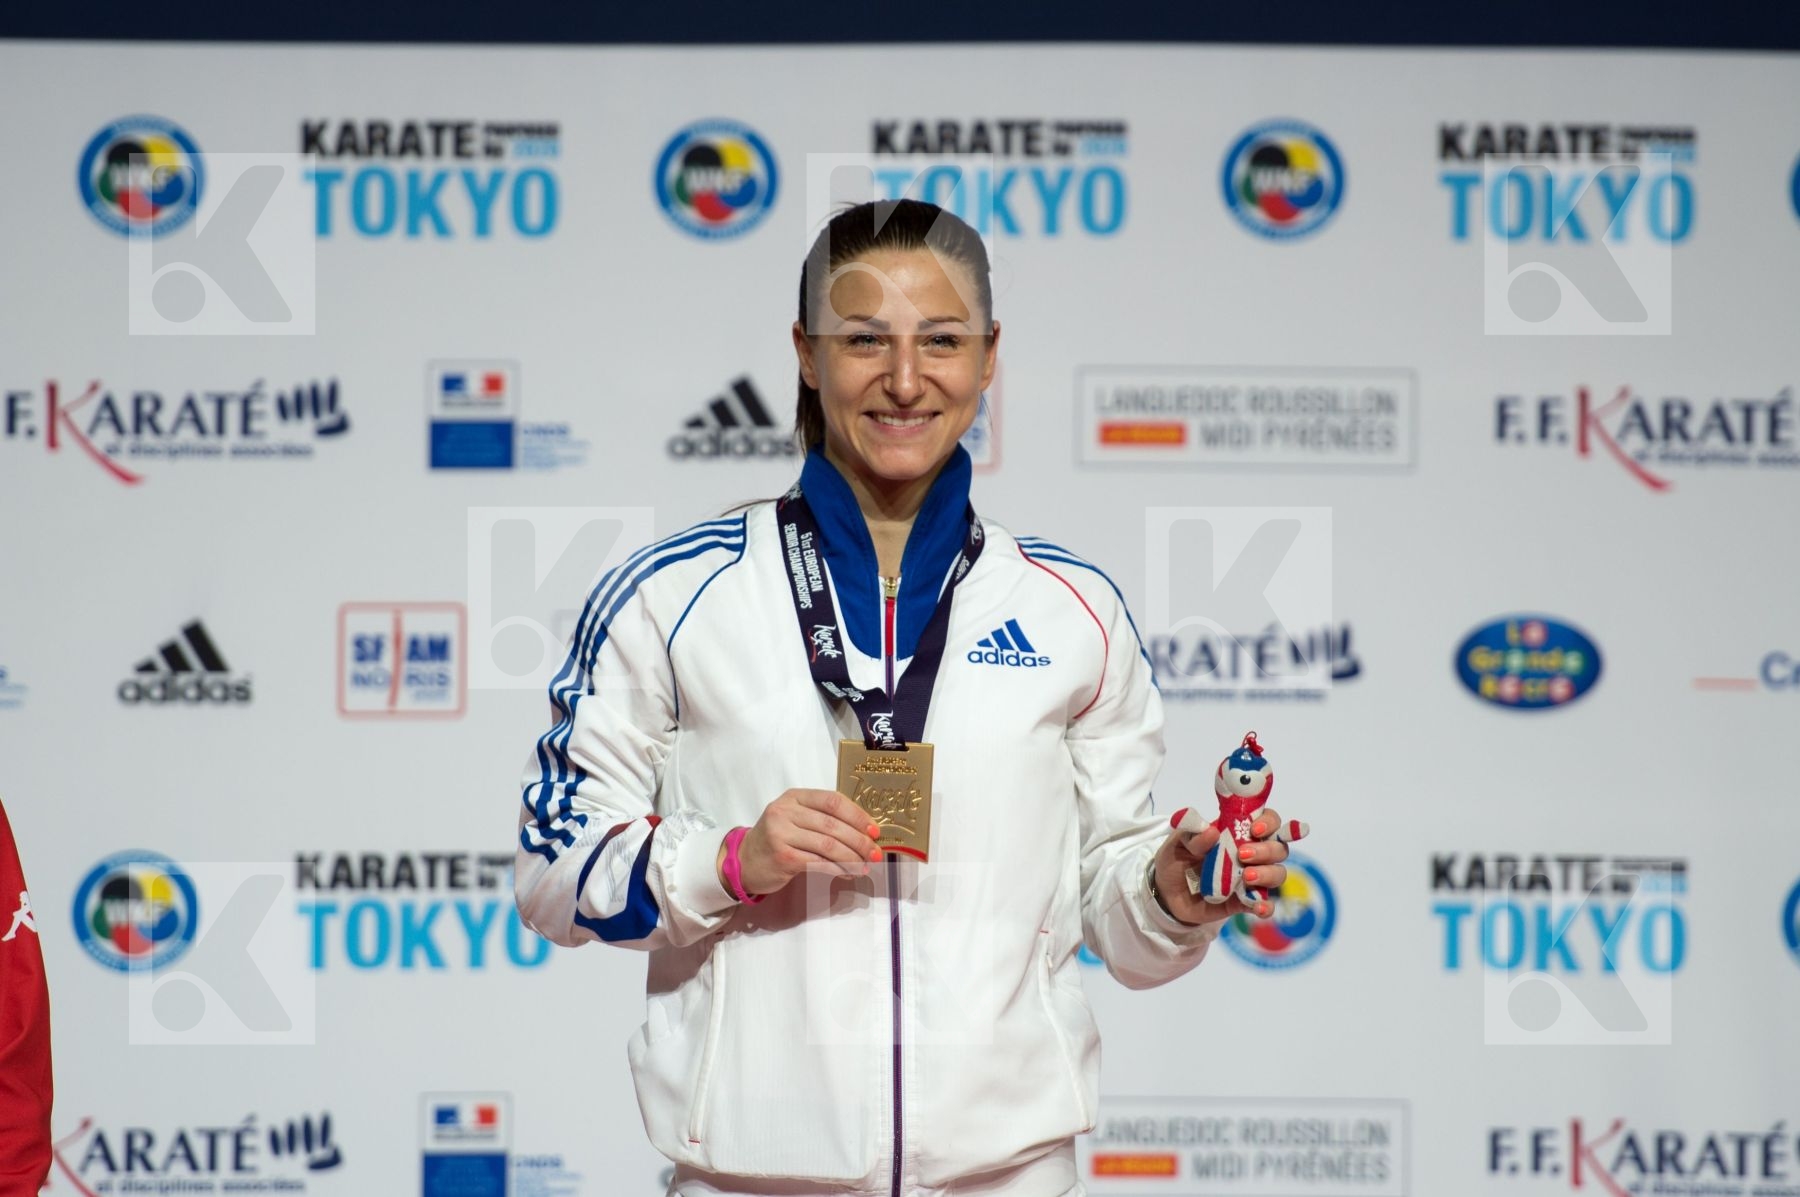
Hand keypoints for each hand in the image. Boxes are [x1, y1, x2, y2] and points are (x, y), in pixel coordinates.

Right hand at [717, 788, 882, 898]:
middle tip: (875, 853)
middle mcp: (785, 812)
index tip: (874, 830)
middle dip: (859, 840)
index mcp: (794, 797)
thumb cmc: (776, 839)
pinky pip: (818, 862)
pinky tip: (848, 873)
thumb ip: (822, 818)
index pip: (832, 801)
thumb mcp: (794, 818)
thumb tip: (863, 831)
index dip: (857, 815)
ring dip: (852, 857)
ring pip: (828, 845)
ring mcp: (781, 834)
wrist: (743, 861)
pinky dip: (838, 869)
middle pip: (833, 824)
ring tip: (864, 866)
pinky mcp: (783, 857)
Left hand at [1150, 809, 1296, 926]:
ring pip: (1277, 873)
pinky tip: (1257, 906)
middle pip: (1278, 848)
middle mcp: (1251, 854)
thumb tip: (1211, 831)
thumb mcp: (1177, 843)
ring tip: (1246, 877)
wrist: (1166, 894)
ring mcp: (1250, 879)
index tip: (1254, 829)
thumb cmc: (1176, 860)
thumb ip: (1192, 835)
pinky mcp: (1245, 902)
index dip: (1268, 822)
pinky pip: (1265, 904)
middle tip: (1243, 855)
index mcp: (1237, 832)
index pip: (1267, 821)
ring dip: (1267, 874)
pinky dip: (1266, 906)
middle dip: (1267, 850)